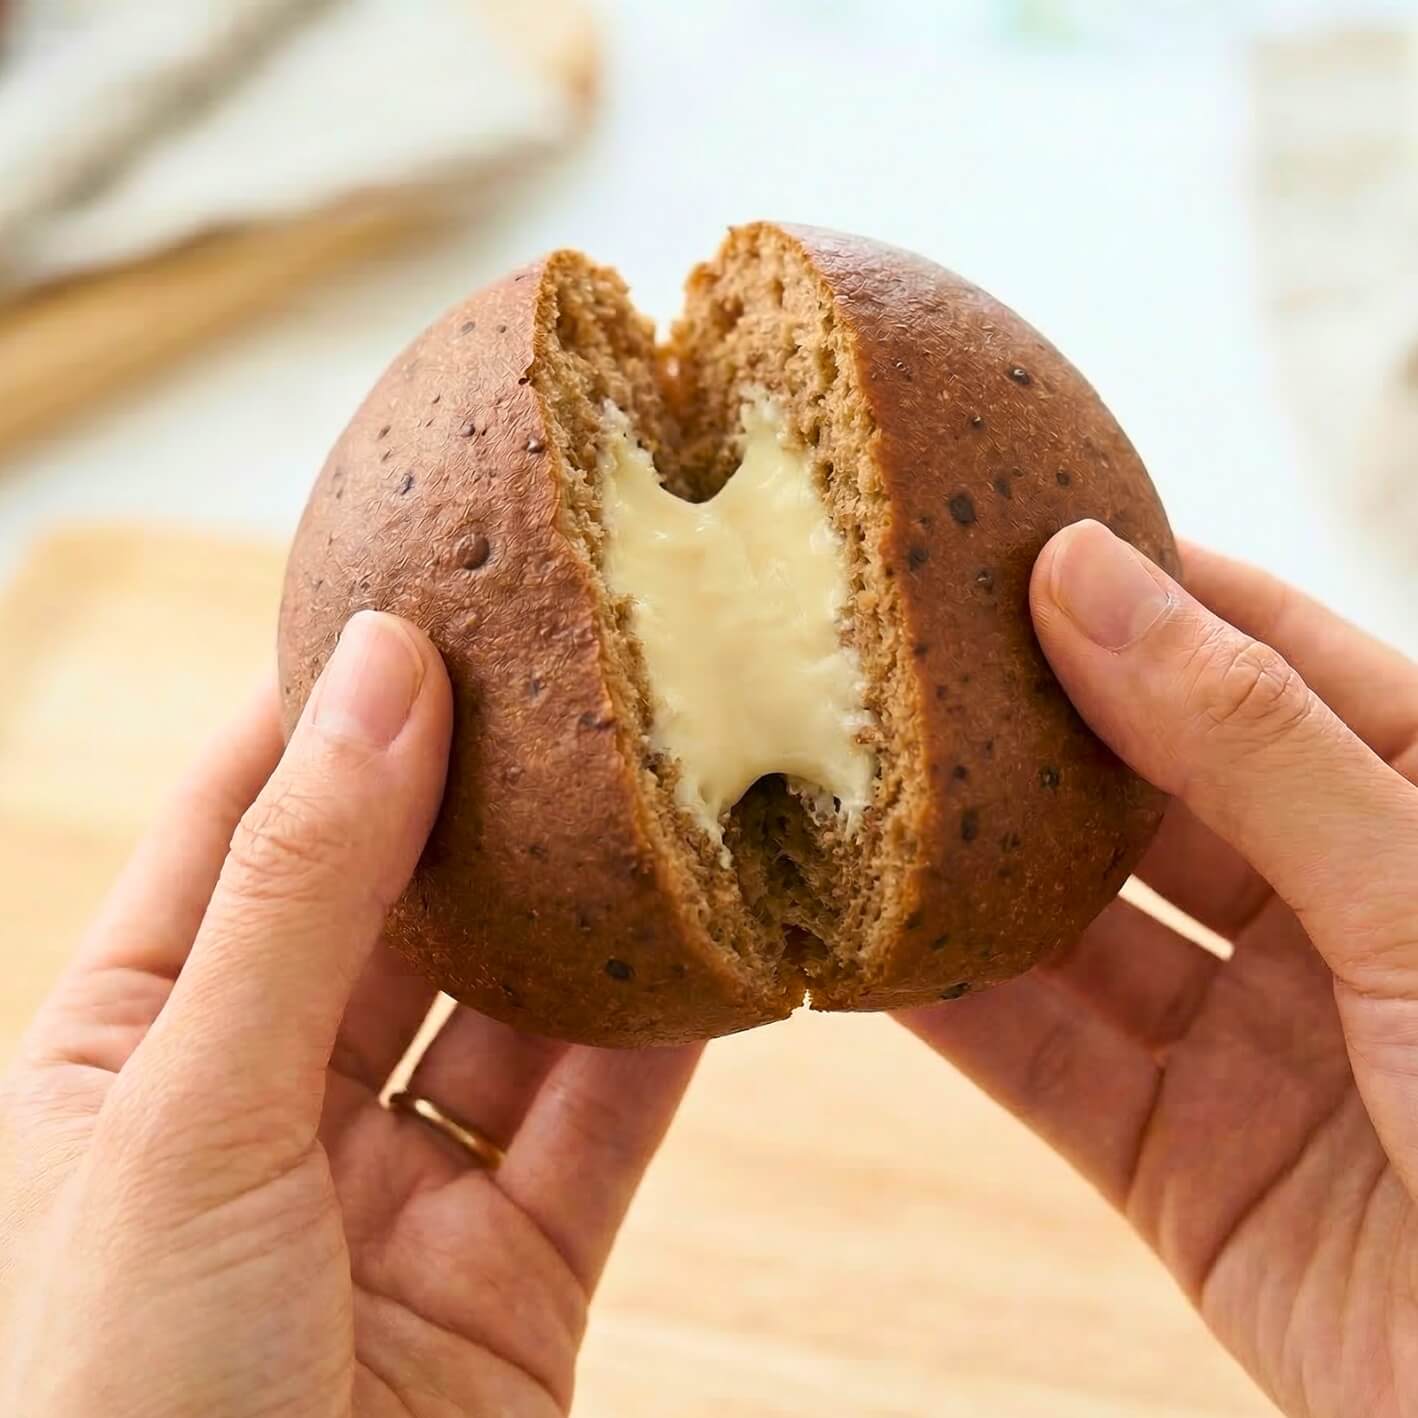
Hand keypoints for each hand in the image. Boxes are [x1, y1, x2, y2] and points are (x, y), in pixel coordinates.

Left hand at [0, 611, 697, 1417]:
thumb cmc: (110, 1415)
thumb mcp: (184, 1117)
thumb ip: (298, 891)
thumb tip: (381, 675)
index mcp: (127, 1055)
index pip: (238, 829)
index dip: (329, 710)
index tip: (432, 601)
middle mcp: (259, 1107)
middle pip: (389, 907)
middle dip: (481, 796)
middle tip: (580, 670)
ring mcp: (392, 1193)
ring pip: (511, 1009)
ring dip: (589, 909)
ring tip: (668, 779)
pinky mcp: (511, 1275)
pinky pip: (598, 1121)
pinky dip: (663, 1033)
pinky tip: (725, 937)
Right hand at [901, 521, 1417, 1416]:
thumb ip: (1248, 739)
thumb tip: (1088, 580)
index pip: (1265, 657)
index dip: (1143, 588)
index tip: (1007, 535)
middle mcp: (1336, 910)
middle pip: (1149, 786)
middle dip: (1027, 724)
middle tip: (894, 652)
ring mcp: (1256, 1037)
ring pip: (1078, 924)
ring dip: (969, 868)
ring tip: (849, 780)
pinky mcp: (1184, 1157)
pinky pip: (1042, 1060)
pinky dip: (951, 1005)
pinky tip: (862, 941)